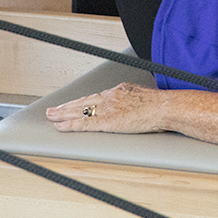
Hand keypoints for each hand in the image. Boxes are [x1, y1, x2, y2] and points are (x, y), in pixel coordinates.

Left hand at [47, 82, 165, 134]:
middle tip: (53, 110)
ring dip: (63, 114)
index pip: (95, 96)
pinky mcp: (107, 122)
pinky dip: (70, 125)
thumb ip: (134, 101)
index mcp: (120, 90)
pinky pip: (83, 124)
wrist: (165, 107)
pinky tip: (61, 126)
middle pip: (83, 101)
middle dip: (66, 106)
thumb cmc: (160, 105)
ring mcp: (107, 109)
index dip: (81, 101)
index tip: (72, 104)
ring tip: (51, 116)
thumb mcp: (145, 97)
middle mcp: (110, 97)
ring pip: (79, 111)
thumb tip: (133, 106)